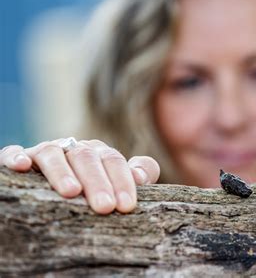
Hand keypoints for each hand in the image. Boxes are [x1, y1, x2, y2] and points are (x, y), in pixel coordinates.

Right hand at [0, 139, 159, 214]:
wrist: (63, 182)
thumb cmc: (96, 188)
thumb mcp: (119, 182)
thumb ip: (138, 175)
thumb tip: (141, 176)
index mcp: (99, 153)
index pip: (113, 161)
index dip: (122, 182)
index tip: (126, 205)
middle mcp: (73, 148)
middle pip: (87, 158)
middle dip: (96, 182)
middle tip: (104, 206)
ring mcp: (47, 151)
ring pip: (54, 154)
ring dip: (62, 171)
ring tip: (71, 191)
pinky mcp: (22, 157)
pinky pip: (14, 152)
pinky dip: (16, 156)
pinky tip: (22, 166)